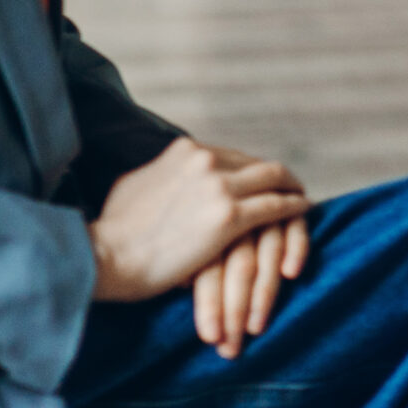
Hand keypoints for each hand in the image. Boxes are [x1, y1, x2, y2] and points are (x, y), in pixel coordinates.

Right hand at [88, 138, 309, 305]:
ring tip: (301, 197)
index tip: (259, 180)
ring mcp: (219, 186)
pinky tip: (303, 210)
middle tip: (290, 185)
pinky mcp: (229, 217)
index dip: (249, 170)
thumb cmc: (112, 232)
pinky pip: (276, 207)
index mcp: (184, 151)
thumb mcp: (135, 184)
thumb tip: (164, 177)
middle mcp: (205, 159)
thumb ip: (161, 175)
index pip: (231, 156)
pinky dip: (293, 207)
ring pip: (273, 179)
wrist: (104, 256)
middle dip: (276, 175)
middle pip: (256, 163)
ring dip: (291, 188)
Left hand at [191, 213, 309, 359]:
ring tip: (256, 328)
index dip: (210, 305)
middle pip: (240, 265)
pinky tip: (291, 273)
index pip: (210, 269)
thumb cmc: (186, 241)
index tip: (211, 339)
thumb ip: (184, 263)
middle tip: (231, 348)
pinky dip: (296, 249)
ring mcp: (263, 212)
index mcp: (205, 228)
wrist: (213, 205)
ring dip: (264, 293)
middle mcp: (234, 218)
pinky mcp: (290, 210)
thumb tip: (181, 284)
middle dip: (236, 309)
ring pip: (268, 251)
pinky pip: (295, 229)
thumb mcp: (179, 252)